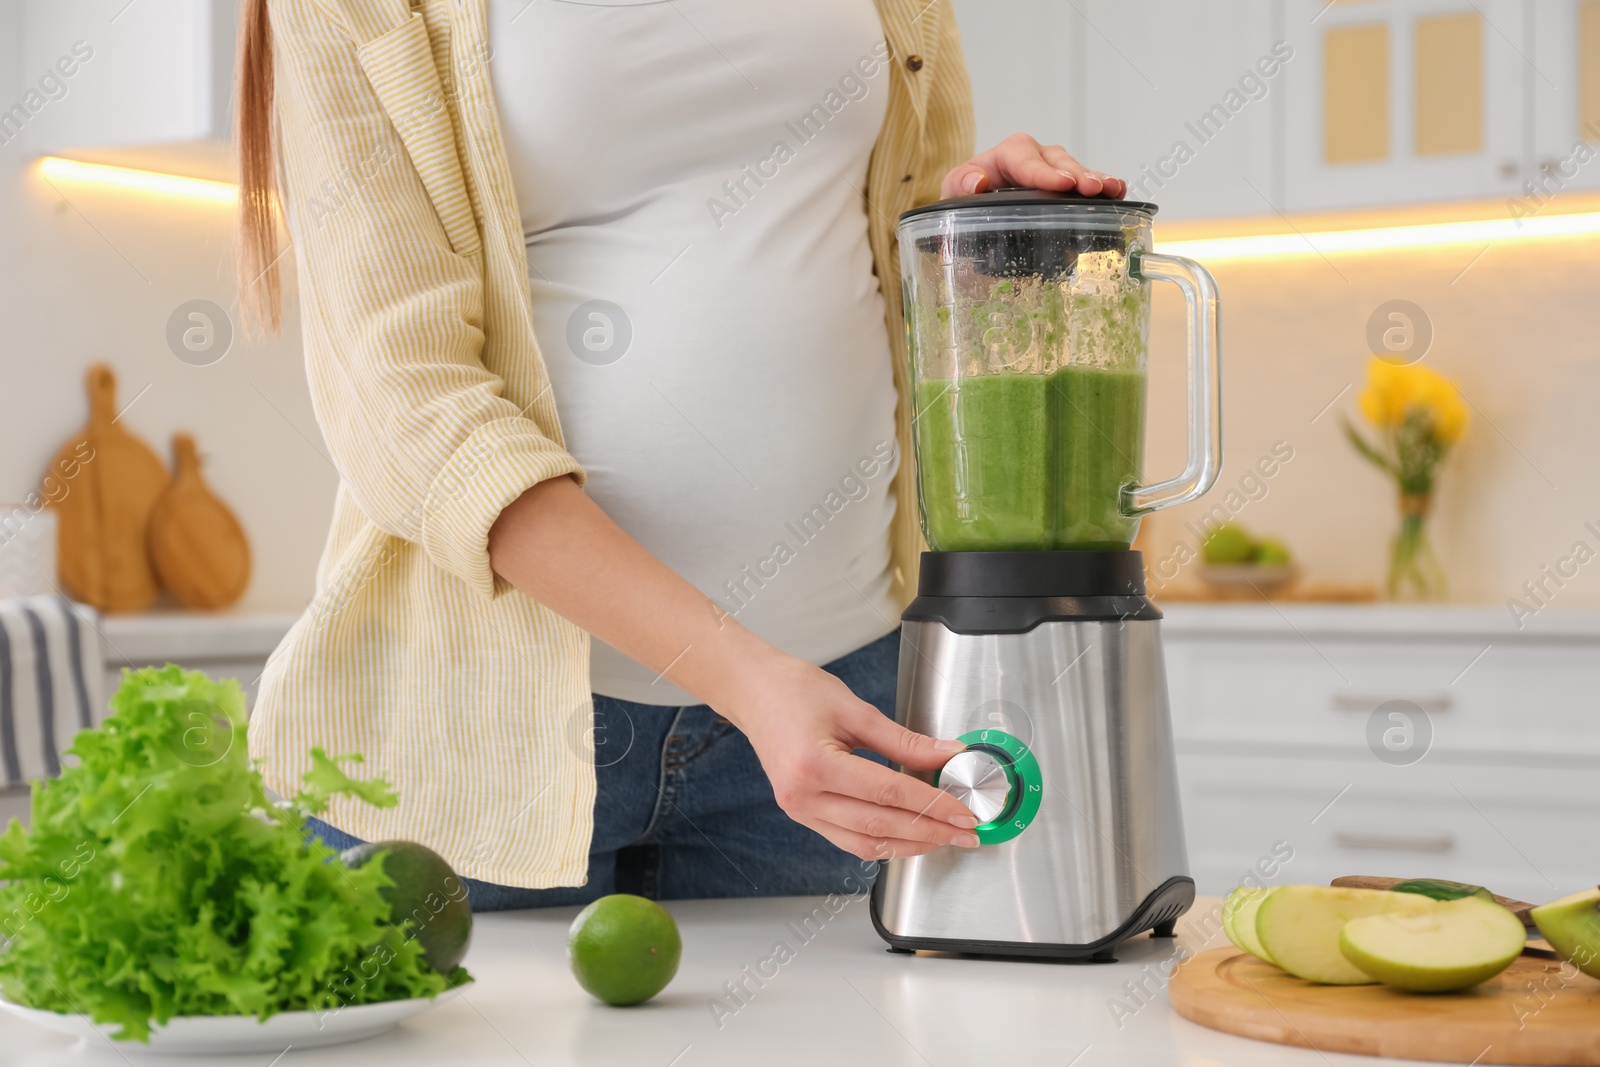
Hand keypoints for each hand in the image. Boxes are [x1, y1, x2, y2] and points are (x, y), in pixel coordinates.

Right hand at [709, 648, 980, 860]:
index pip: (888, 793)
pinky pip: (848, 840)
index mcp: (815, 765)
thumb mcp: (856, 710)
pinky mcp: (802, 814)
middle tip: (966, 831)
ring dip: (909, 845)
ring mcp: (800, 810)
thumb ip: (905, 740)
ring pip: (865, 843)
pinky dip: (883, 841)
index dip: (932, 804)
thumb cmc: (795, 691)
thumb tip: (947, 755)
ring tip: (944, 837)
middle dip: (930, 831)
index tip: (963, 809)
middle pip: (879, 825)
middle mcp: (803, 796)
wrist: (753, 693)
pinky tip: (909, 835)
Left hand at [942, 133, 1126, 198]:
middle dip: (1075, 174)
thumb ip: (960, 185)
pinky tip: (1118, 192)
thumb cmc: (965, 201)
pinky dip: (1103, 187)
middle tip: (1091, 188)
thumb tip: (977, 181)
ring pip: (1076, 170)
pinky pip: (1086, 184)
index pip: (1024, 158)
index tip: (1061, 183)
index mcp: (1006, 155)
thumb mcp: (953, 193)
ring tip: (1112, 189)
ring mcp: (1054, 172)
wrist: (975, 215)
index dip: (1043, 171)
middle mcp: (1034, 158)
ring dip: (1095, 179)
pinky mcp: (1066, 188)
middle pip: (1057, 161)